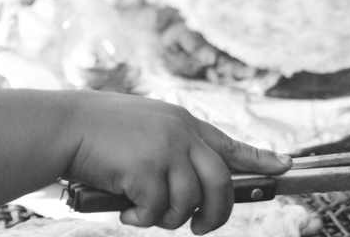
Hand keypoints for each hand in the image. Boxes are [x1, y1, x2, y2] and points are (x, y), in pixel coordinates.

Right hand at [60, 92, 289, 232]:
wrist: (64, 126)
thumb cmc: (96, 133)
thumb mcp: (143, 130)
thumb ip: (171, 150)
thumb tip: (194, 191)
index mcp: (182, 123)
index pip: (231, 144)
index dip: (261, 159)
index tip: (285, 167)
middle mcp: (181, 133)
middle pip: (222, 184)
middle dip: (216, 215)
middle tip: (200, 228)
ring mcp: (166, 150)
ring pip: (190, 204)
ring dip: (167, 218)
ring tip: (143, 213)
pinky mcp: (148, 170)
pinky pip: (159, 212)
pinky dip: (142, 220)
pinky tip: (126, 210)